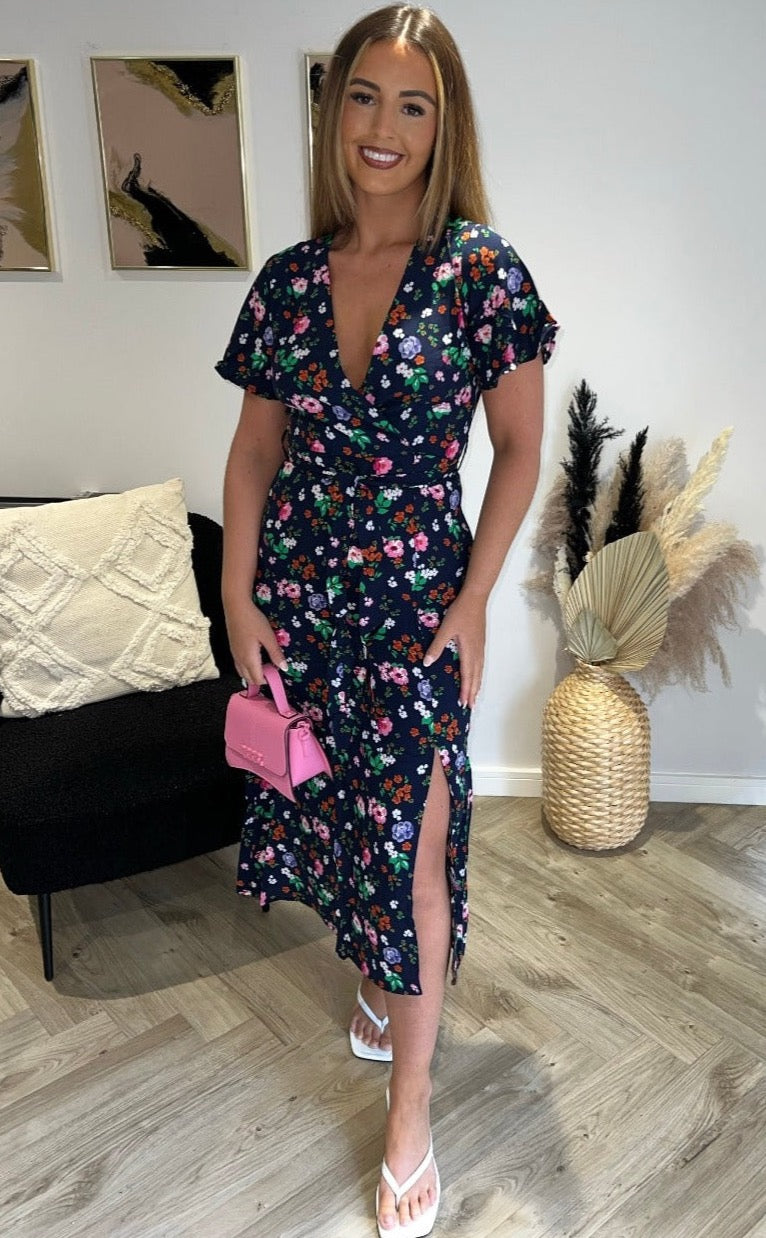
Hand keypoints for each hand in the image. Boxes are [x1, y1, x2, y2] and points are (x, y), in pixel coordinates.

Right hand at [224, 600, 287, 686]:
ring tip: (265, 664)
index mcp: (249, 659)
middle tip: (272, 669)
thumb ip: (275, 653)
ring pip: (242, 673)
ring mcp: (234, 655)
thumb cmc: (253, 620)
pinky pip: (239, 666)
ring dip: (253, 674)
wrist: (236, 607)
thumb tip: (284, 668)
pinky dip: (247, 668)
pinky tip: (255, 658)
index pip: (257, 679)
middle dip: (260, 679)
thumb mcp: (268, 637)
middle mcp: (239, 660)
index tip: (277, 673)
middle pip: (249, 679)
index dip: (268, 680)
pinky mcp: (232, 649)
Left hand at [423, 593, 485, 708]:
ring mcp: (480, 647)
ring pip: (480, 671)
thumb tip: (427, 663)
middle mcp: (477, 652)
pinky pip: (481, 664)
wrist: (476, 598)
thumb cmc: (460, 613)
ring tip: (475, 696)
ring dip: (477, 685)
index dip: (465, 690)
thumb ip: (437, 646)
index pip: (467, 676)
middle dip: (473, 692)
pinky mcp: (480, 642)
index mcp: (468, 651)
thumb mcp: (446, 629)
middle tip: (470, 706)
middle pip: (476, 677)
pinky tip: (476, 675)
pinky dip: (479, 674)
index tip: (463, 703)